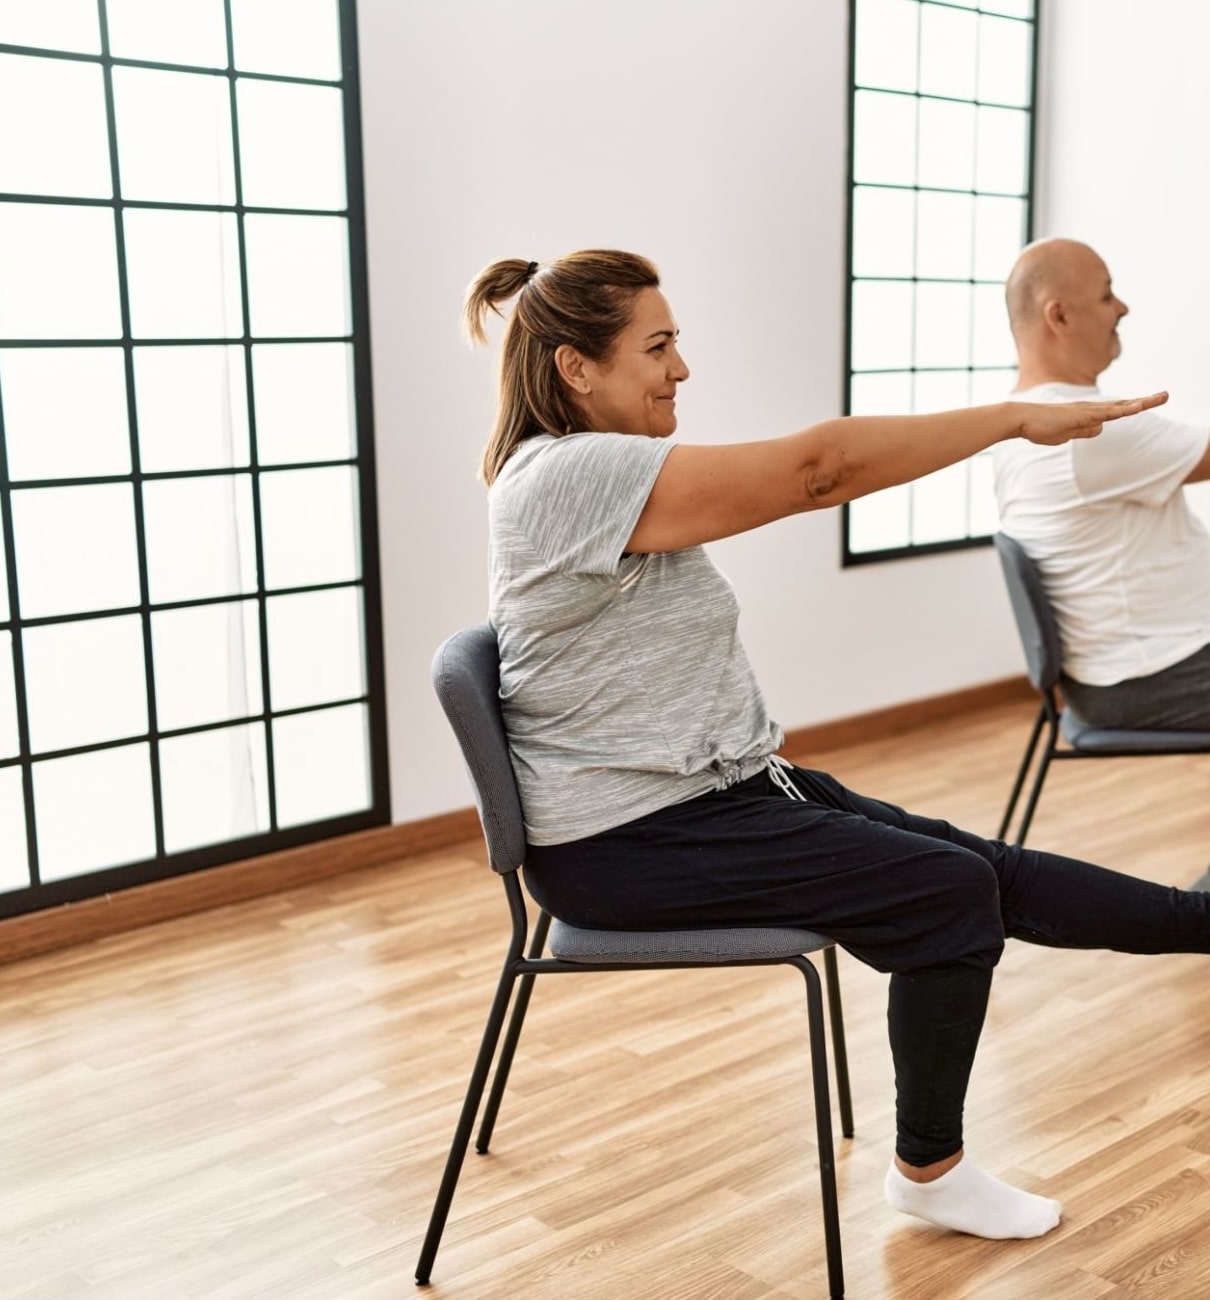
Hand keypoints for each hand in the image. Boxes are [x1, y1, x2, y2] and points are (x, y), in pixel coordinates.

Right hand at [1015, 391, 1168, 445]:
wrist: (1021, 418)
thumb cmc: (1039, 427)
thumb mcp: (1065, 434)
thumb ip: (1083, 431)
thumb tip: (1100, 429)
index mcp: (1086, 414)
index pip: (1114, 410)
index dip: (1131, 407)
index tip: (1147, 403)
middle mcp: (1090, 408)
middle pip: (1123, 404)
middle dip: (1145, 400)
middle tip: (1165, 395)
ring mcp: (1087, 410)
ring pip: (1119, 406)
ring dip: (1141, 403)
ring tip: (1161, 397)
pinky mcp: (1082, 414)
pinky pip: (1108, 412)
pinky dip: (1124, 409)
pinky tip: (1138, 407)